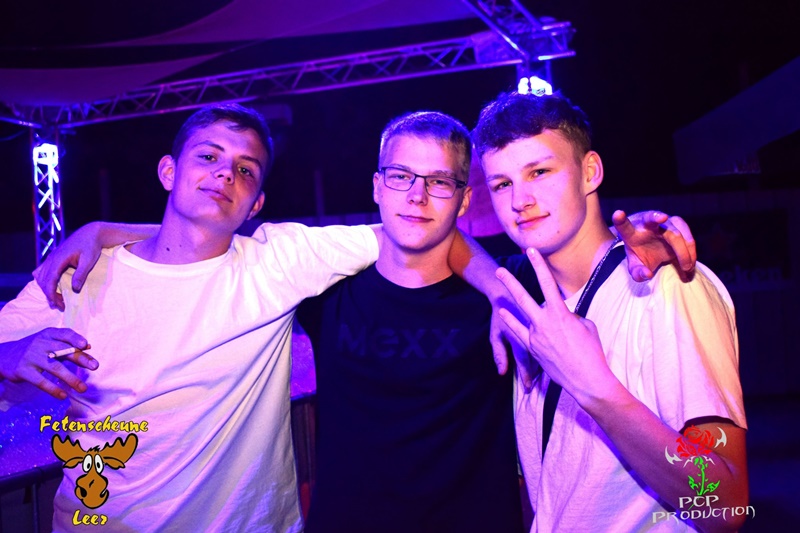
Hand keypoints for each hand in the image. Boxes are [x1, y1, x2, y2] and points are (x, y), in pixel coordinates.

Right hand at [0, 328, 97, 399]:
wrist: (3, 356)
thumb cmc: (34, 349)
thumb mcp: (48, 343)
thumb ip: (67, 345)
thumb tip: (88, 348)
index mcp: (48, 334)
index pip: (64, 334)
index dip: (75, 339)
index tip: (87, 346)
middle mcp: (40, 343)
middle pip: (62, 350)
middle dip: (80, 358)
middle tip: (95, 366)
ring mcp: (31, 357)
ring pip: (54, 367)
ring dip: (71, 378)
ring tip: (83, 388)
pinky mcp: (23, 371)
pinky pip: (40, 381)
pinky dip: (52, 389)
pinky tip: (63, 395)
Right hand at [33, 222, 103, 309]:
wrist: (90, 233)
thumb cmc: (91, 246)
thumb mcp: (89, 260)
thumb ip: (81, 274)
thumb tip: (75, 289)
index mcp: (58, 259)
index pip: (49, 280)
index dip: (51, 294)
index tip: (58, 305)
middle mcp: (51, 258)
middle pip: (43, 280)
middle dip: (49, 294)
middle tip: (60, 306)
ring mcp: (51, 257)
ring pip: (40, 276)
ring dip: (46, 288)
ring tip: (56, 299)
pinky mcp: (53, 257)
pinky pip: (42, 270)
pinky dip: (44, 280)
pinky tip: (52, 287)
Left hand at [495, 248, 617, 402]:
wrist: (587, 380)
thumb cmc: (592, 352)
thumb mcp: (586, 326)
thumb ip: (570, 316)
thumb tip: (562, 315)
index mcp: (560, 314)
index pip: (547, 284)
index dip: (538, 265)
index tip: (531, 251)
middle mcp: (544, 323)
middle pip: (523, 298)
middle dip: (510, 283)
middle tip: (498, 271)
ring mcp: (536, 337)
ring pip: (521, 315)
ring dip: (508, 303)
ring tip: (497, 296)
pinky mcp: (533, 349)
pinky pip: (520, 332)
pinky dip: (512, 322)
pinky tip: (503, 314)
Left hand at [612, 210, 696, 281]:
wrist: (652, 245)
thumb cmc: (640, 254)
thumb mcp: (636, 266)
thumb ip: (637, 272)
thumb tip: (647, 274)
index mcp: (631, 233)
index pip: (623, 225)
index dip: (620, 220)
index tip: (618, 214)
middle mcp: (646, 223)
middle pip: (652, 219)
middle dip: (660, 223)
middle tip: (668, 245)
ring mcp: (663, 221)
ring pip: (676, 230)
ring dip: (684, 249)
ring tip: (687, 268)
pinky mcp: (677, 224)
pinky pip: (687, 235)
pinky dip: (691, 251)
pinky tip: (690, 265)